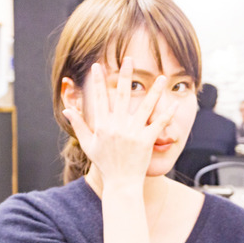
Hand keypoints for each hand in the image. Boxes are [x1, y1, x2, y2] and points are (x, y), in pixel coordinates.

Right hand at [63, 57, 176, 185]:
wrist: (120, 183)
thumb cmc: (104, 164)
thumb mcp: (88, 145)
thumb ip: (79, 125)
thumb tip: (68, 110)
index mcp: (102, 125)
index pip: (100, 98)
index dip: (98, 81)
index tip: (97, 66)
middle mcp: (117, 126)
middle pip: (122, 95)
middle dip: (125, 75)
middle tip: (129, 59)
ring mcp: (133, 133)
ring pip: (145, 106)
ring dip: (154, 90)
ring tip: (161, 76)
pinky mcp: (146, 140)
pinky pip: (159, 124)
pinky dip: (167, 114)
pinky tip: (175, 103)